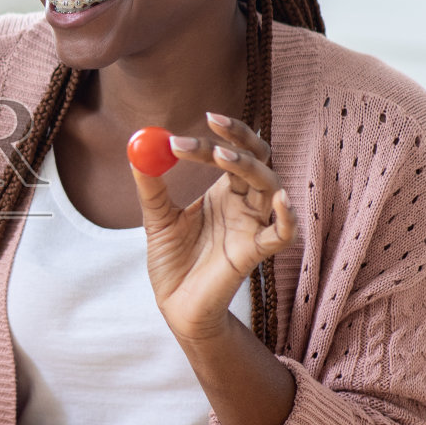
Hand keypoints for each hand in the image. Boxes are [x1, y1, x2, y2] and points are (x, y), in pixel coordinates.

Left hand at [132, 113, 296, 343]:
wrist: (174, 305)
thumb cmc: (172, 262)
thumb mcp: (156, 219)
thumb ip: (151, 187)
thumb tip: (138, 148)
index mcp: (225, 193)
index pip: (235, 151)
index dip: (224, 133)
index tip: (201, 119)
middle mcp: (244, 205)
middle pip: (258, 160)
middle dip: (239, 140)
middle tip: (211, 125)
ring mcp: (253, 227)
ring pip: (270, 187)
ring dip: (250, 168)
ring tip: (222, 156)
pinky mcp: (255, 254)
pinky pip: (282, 235)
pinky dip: (287, 218)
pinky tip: (280, 201)